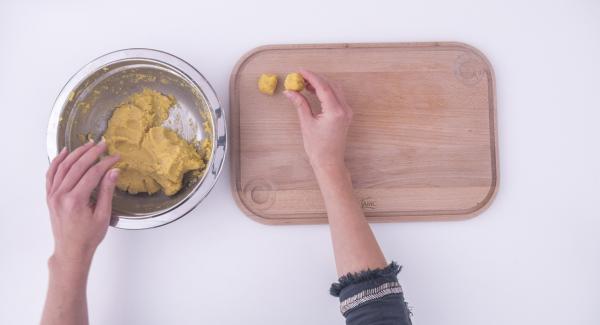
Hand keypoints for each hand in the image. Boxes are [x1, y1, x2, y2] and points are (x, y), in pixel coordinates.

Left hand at [45, 141, 119, 264]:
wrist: (71, 250)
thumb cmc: (88, 236)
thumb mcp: (103, 215)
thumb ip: (107, 191)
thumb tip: (113, 171)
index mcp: (75, 201)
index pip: (93, 174)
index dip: (106, 163)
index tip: (116, 157)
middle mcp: (61, 195)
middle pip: (77, 166)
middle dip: (92, 153)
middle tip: (103, 145)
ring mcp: (53, 195)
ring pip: (63, 167)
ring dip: (76, 153)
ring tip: (88, 145)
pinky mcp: (50, 196)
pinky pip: (51, 174)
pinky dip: (57, 161)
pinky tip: (64, 153)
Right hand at [284, 69, 352, 170]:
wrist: (329, 162)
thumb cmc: (318, 147)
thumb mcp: (307, 124)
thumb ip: (300, 104)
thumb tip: (289, 91)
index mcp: (335, 112)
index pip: (323, 87)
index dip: (311, 77)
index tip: (300, 71)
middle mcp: (344, 109)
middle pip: (331, 85)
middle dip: (315, 79)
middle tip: (300, 77)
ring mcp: (347, 112)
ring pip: (335, 89)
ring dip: (321, 84)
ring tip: (304, 84)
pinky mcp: (345, 114)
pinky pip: (337, 97)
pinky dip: (326, 91)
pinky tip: (313, 91)